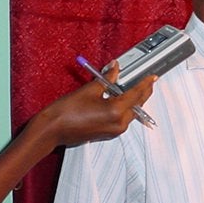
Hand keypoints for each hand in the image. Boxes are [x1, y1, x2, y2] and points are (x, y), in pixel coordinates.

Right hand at [30, 63, 156, 147]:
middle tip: (148, 81)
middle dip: (143, 92)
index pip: (137, 94)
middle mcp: (118, 123)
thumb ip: (107, 79)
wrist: (51, 131)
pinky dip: (126, 108)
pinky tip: (123, 99)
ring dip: (135, 100)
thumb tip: (115, 68)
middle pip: (137, 104)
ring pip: (132, 112)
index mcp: (115, 111)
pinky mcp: (109, 134)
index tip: (153, 77)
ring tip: (136, 87)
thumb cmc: (65, 112)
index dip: (146, 83)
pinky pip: (123, 119)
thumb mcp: (89, 90)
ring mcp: (114, 130)